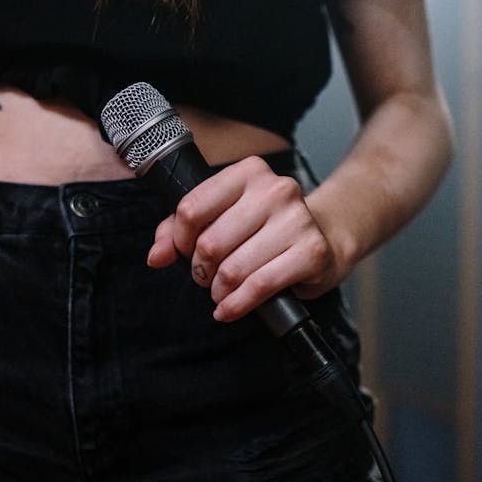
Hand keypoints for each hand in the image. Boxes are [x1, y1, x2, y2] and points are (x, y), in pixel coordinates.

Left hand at [146, 155, 339, 321]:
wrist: (326, 236)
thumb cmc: (266, 228)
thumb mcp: (222, 218)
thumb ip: (179, 232)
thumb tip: (156, 256)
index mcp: (248, 172)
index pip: (192, 207)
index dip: (180, 240)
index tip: (187, 253)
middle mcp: (275, 189)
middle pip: (210, 242)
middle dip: (201, 270)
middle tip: (206, 278)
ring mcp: (297, 219)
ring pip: (234, 268)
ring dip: (219, 290)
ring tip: (221, 293)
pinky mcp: (312, 251)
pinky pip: (260, 285)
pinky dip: (238, 304)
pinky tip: (229, 309)